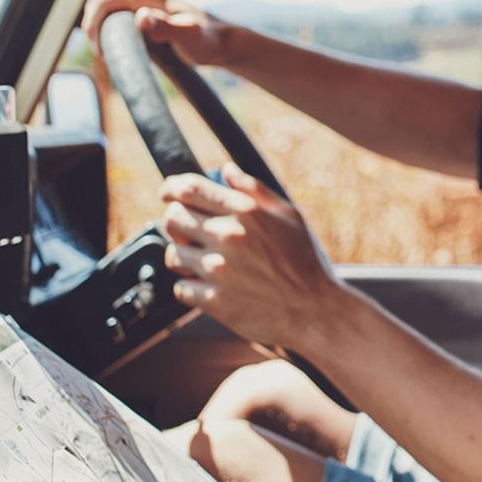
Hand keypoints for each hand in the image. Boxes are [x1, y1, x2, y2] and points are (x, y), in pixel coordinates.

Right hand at [82, 0, 231, 66]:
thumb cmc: (207, 41)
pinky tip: (119, 50)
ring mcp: (144, 3)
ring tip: (109, 54)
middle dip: (94, 26)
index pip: (105, 1)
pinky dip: (110, 32)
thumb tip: (141, 18)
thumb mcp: (187, 37)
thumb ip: (165, 27)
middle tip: (103, 54)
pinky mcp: (146, 14)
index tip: (100, 49)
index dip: (94, 23)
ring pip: (108, 10)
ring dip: (101, 29)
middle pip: (101, 3)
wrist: (222, 43)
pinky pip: (118, 18)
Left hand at [159, 164, 346, 351]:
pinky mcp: (213, 301)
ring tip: (201, 261)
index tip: (168, 193)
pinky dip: (190, 287)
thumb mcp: (289, 215)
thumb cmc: (304, 262)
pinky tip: (208, 285)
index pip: (190, 189)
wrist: (313, 311)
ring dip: (182, 255)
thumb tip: (227, 171)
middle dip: (175, 221)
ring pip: (173, 254)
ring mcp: (217, 270)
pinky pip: (181, 288)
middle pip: (173, 218)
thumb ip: (254, 190)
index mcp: (245, 213)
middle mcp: (227, 237)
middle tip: (187, 230)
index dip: (171, 187)